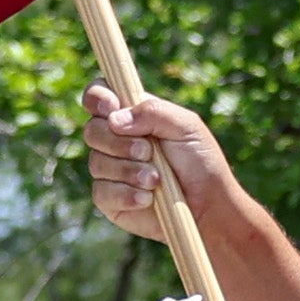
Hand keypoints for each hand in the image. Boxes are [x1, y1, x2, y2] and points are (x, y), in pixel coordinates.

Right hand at [83, 83, 232, 237]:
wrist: (207, 204)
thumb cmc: (200, 161)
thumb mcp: (186, 126)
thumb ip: (154, 112)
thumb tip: (114, 120)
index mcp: (131, 115)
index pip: (98, 96)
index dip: (97, 97)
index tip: (111, 107)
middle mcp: (115, 140)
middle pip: (92, 130)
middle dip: (119, 142)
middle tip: (147, 151)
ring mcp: (109, 169)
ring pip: (97, 163)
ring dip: (129, 171)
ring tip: (156, 180)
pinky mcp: (110, 199)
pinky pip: (102, 192)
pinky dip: (126, 194)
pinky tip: (148, 198)